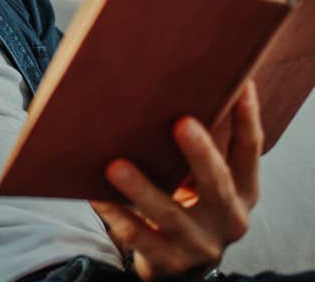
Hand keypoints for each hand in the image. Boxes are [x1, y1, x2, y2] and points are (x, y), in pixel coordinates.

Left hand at [92, 80, 262, 280]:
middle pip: (217, 183)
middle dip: (200, 153)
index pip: (249, 150)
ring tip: (116, 165)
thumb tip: (170, 82)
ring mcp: (200, 244)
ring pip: (170, 214)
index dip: (247, 118)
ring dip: (142, 189)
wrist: (179, 264)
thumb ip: (198, 145)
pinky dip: (116, 214)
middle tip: (181, 123)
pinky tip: (96, 194)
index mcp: (242, 189)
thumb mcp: (205, 179)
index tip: (240, 84)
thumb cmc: (187, 201)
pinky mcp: (169, 261)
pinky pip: (138, 237)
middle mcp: (228, 218)